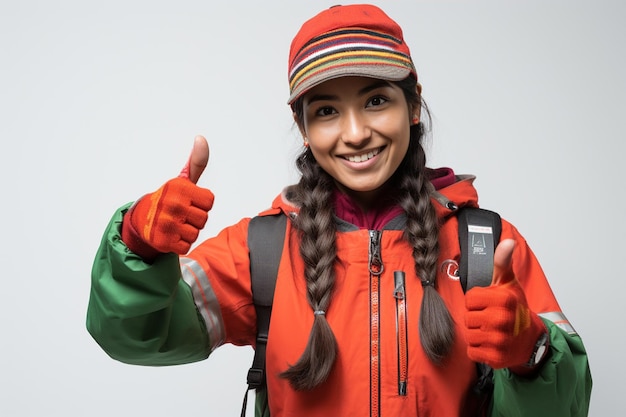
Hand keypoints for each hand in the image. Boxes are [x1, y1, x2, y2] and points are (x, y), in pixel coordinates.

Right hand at [123, 136, 214, 255]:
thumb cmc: (168, 198)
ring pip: (196, 234)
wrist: (141, 219)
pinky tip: (170, 235)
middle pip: (204, 219)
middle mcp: (173, 204)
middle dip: (195, 219)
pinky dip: (180, 244)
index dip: (201, 203)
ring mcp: (167, 223)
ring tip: (175, 224)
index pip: (209, 201)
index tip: (188, 201)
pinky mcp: (163, 240)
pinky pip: (186, 246)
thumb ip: (196, 162)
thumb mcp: (182, 179)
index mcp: (180, 188)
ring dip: (187, 232)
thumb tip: (201, 139)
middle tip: (180, 214)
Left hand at [465, 239, 546, 369]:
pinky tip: (491, 344)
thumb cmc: (516, 309)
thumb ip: (502, 262)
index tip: (488, 304)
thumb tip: (507, 241)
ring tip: (491, 331)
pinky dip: (479, 350)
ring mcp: (500, 340)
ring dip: (477, 334)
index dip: (476, 302)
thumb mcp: (509, 283)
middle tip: (491, 319)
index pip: (469, 299)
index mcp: (503, 299)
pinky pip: (473, 352)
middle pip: (467, 318)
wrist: (531, 339)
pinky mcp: (496, 357)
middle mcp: (502, 319)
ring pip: (469, 335)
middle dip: (476, 318)